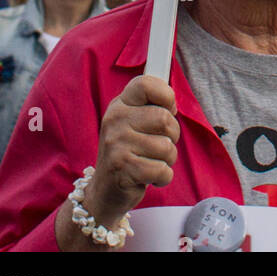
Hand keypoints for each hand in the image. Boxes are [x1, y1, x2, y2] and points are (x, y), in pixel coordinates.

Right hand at [84, 75, 179, 226]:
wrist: (104, 191)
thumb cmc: (128, 152)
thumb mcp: (133, 123)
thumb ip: (151, 107)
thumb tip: (172, 104)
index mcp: (120, 104)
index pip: (146, 84)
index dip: (166, 95)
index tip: (168, 109)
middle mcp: (115, 120)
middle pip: (164, 118)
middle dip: (172, 135)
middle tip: (160, 144)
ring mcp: (116, 144)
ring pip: (166, 146)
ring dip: (167, 159)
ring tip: (152, 161)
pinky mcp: (122, 169)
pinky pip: (162, 170)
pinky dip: (163, 177)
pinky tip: (149, 177)